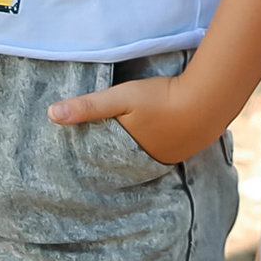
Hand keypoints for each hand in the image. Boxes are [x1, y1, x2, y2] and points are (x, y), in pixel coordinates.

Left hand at [49, 71, 205, 166]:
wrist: (209, 99)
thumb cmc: (162, 98)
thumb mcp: (120, 97)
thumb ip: (88, 106)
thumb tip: (51, 114)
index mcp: (128, 154)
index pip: (102, 159)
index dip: (90, 153)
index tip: (75, 150)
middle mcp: (147, 163)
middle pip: (122, 160)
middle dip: (110, 154)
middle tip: (97, 146)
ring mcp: (168, 159)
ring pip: (141, 156)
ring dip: (132, 149)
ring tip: (122, 140)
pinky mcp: (183, 150)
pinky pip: (160, 151)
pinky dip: (152, 144)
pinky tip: (151, 134)